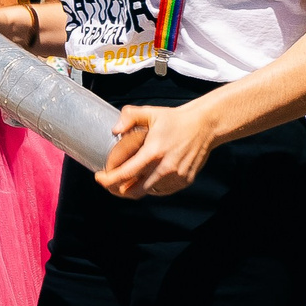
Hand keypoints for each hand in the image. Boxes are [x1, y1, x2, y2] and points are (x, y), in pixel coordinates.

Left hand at [92, 102, 216, 197]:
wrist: (205, 125)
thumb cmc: (175, 119)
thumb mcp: (149, 112)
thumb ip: (128, 116)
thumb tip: (114, 130)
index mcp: (153, 152)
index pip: (124, 175)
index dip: (107, 181)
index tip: (99, 177)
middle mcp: (165, 168)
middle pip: (133, 191)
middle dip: (116, 189)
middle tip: (109, 181)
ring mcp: (176, 177)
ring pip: (146, 193)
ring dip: (133, 189)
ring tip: (126, 180)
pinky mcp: (185, 181)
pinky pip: (161, 191)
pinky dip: (150, 187)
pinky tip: (145, 178)